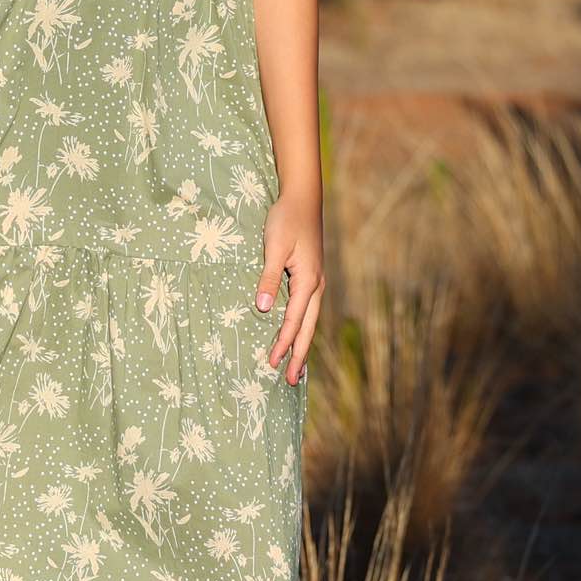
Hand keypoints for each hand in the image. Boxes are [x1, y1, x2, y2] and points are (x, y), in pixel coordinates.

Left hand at [255, 193, 323, 384]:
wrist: (303, 198)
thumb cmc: (286, 220)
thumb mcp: (274, 247)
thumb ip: (269, 278)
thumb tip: (263, 309)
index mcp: (308, 281)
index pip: (293, 321)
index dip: (283, 344)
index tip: (272, 364)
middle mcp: (316, 286)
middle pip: (307, 328)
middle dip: (299, 355)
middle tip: (292, 381)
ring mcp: (316, 282)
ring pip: (310, 321)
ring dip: (302, 344)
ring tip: (297, 368)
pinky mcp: (310, 277)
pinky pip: (307, 310)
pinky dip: (302, 327)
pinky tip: (297, 335)